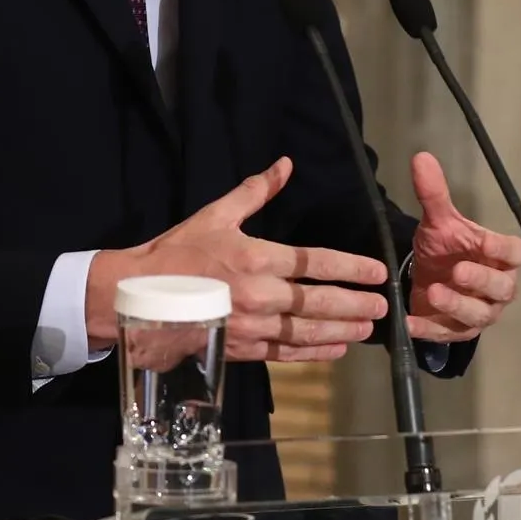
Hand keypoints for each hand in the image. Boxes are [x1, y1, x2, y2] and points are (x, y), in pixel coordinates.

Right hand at [86, 158, 390, 363]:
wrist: (137, 298)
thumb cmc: (177, 253)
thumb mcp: (214, 215)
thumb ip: (254, 192)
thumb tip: (285, 165)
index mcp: (256, 258)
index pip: (314, 262)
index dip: (350, 267)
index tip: (377, 271)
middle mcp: (260, 295)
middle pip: (319, 302)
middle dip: (355, 305)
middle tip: (383, 307)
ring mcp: (252, 326)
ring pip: (307, 332)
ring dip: (341, 331)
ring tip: (367, 330)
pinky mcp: (243, 349)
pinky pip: (286, 353)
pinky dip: (314, 353)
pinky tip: (335, 350)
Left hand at [404, 152, 520, 343]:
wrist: (428, 277)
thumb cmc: (446, 249)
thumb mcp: (439, 222)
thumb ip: (433, 194)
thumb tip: (421, 157)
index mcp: (499, 257)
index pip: (514, 254)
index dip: (504, 250)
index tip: (486, 242)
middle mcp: (496, 288)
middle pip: (502, 288)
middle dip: (481, 280)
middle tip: (458, 271)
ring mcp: (479, 312)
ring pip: (479, 315)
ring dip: (457, 305)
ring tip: (433, 292)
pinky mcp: (457, 331)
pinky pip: (448, 333)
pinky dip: (429, 329)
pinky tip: (410, 321)